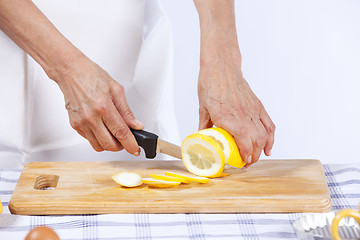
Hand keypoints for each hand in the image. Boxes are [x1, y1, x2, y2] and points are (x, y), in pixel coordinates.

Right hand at [55, 56, 143, 153]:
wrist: (71, 72)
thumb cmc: (92, 76)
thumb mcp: (116, 90)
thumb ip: (126, 111)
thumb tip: (136, 125)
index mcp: (103, 107)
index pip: (120, 132)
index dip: (131, 144)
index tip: (136, 149)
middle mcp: (91, 117)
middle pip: (109, 145)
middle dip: (121, 146)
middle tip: (126, 140)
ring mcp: (81, 123)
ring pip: (98, 146)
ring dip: (109, 144)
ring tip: (114, 134)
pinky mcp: (75, 125)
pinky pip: (89, 139)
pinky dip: (98, 138)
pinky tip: (102, 128)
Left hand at [198, 50, 274, 166]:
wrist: (221, 66)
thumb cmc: (210, 83)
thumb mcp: (202, 107)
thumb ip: (204, 125)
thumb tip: (202, 138)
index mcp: (225, 115)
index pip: (241, 138)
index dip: (244, 153)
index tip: (242, 162)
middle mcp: (241, 113)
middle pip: (254, 140)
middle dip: (252, 156)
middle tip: (245, 164)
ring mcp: (251, 110)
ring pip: (263, 135)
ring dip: (261, 150)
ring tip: (254, 157)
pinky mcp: (257, 105)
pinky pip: (269, 124)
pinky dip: (271, 137)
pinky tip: (268, 147)